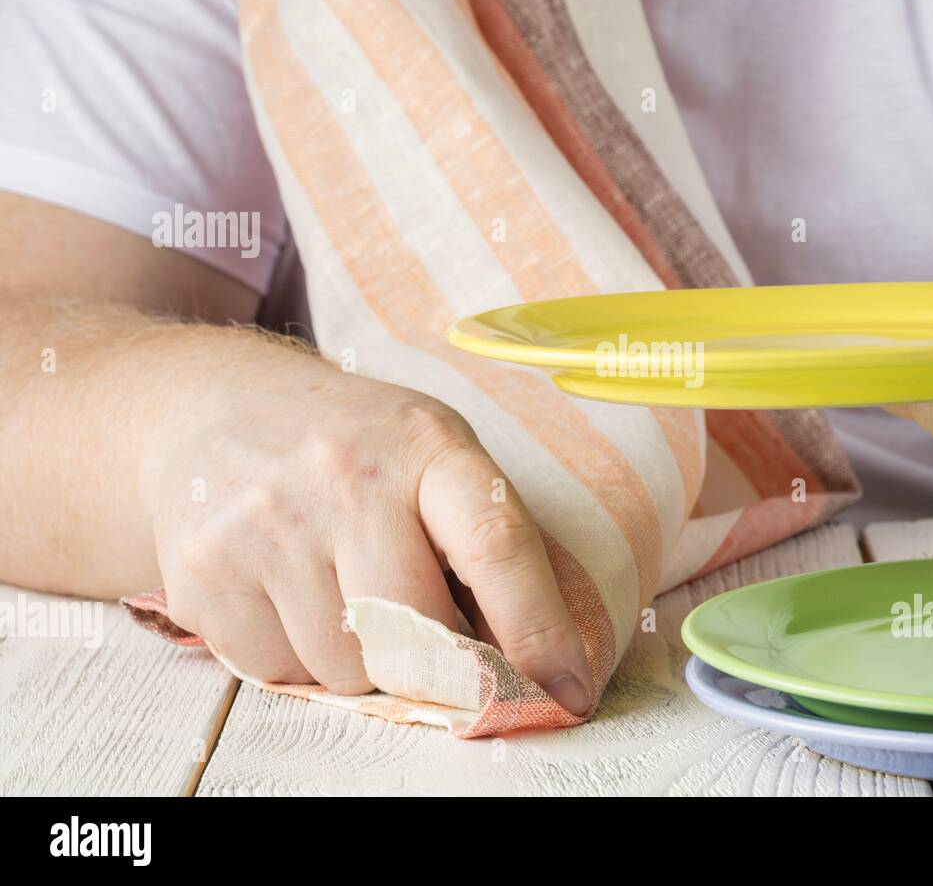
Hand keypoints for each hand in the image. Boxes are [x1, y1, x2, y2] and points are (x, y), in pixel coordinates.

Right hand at [146, 351, 593, 713]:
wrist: (212, 405)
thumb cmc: (351, 442)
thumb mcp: (430, 453)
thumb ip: (480, 538)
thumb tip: (530, 662)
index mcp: (426, 443)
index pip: (494, 545)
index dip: (538, 628)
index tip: (568, 688)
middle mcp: (343, 477)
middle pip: (417, 635)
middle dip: (434, 657)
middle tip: (421, 627)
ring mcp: (265, 523)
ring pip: (346, 671)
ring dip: (357, 658)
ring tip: (338, 588)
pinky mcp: (202, 570)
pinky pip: (275, 673)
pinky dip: (292, 656)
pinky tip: (284, 591)